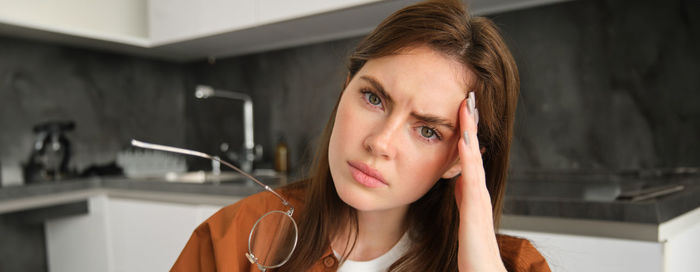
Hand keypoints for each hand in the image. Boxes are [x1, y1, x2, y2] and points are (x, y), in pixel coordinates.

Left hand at [455, 93, 505, 271]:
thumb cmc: (474, 251)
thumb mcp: (464, 215)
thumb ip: (462, 196)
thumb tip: (458, 178)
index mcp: (473, 193)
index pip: (468, 155)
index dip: (466, 132)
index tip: (462, 109)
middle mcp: (478, 192)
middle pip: (474, 151)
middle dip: (472, 124)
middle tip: (469, 96)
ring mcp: (479, 200)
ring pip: (474, 160)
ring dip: (471, 134)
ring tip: (467, 108)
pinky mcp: (476, 211)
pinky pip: (472, 180)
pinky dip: (469, 160)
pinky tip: (464, 143)